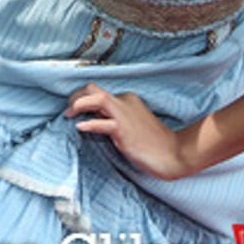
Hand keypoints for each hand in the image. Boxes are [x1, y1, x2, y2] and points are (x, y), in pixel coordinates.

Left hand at [66, 83, 191, 179]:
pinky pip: (102, 123)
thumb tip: (91, 117)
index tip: (74, 108)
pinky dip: (89, 123)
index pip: (99, 92)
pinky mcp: (124, 130)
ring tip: (69, 113)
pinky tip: (80, 127)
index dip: (83, 98)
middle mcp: (125, 102)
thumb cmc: (152, 142)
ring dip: (79, 103)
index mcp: (127, 100)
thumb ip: (112, 118)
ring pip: (97, 99)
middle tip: (68, 110)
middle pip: (94, 89)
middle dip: (77, 96)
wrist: (175, 154)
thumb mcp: (129, 125)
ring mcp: (125, 116)